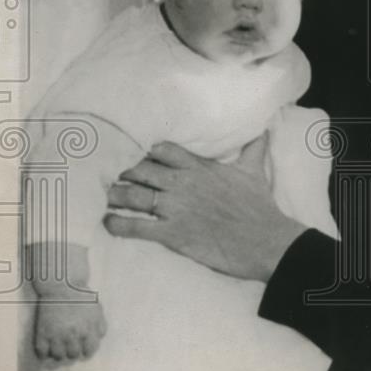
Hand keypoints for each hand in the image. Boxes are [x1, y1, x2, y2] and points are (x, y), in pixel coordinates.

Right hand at [35, 299, 106, 361]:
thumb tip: (98, 338)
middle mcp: (72, 336)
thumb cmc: (81, 296)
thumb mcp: (97, 309)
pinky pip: (41, 351)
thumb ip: (101, 326)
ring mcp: (56, 335)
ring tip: (58, 348)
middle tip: (70, 347)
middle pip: (73, 355)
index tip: (83, 348)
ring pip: (57, 356)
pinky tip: (46, 347)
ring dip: (59, 354)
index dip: (86, 350)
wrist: (61, 286)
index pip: (89, 351)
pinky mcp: (42, 332)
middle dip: (73, 351)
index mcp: (87, 331)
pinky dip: (44, 353)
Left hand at [103, 137, 304, 280]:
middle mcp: (182, 184)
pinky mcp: (172, 233)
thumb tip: (264, 129)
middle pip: (139, 169)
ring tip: (104, 196)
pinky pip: (136, 226)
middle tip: (109, 175)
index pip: (160, 149)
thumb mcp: (254, 171)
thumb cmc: (259, 207)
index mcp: (198, 167)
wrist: (265, 241)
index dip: (144, 151)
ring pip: (132, 195)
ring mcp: (175, 208)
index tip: (132, 153)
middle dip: (122, 171)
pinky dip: (119, 224)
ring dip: (115, 195)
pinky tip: (109, 223)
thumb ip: (253, 149)